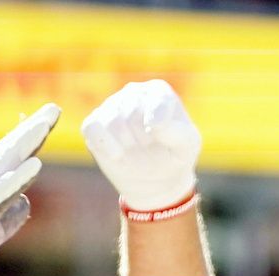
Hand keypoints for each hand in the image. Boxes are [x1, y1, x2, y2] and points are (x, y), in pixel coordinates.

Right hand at [0, 105, 59, 275]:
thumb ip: (6, 221)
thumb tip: (25, 203)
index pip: (2, 166)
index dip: (23, 145)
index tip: (43, 125)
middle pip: (3, 157)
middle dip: (28, 132)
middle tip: (53, 109)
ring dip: (25, 143)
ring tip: (47, 121)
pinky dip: (15, 180)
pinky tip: (35, 165)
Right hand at [81, 80, 200, 211]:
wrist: (155, 179)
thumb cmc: (174, 156)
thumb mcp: (187, 146)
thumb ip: (178, 132)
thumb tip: (152, 123)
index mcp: (158, 92)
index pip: (155, 105)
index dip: (158, 130)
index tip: (162, 141)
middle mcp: (133, 93)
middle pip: (132, 115)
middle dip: (142, 143)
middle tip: (150, 152)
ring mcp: (111, 107)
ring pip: (112, 122)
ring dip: (126, 147)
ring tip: (136, 154)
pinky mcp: (93, 124)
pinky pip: (92, 128)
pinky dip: (104, 145)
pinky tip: (117, 155)